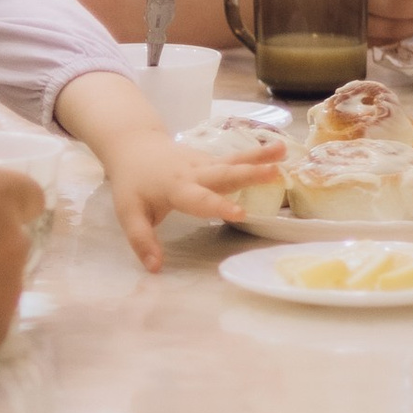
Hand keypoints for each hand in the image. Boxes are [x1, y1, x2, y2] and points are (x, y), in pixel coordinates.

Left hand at [98, 127, 277, 271]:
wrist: (134, 145)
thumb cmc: (133, 183)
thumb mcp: (129, 214)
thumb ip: (143, 240)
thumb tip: (155, 268)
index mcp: (175, 187)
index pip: (199, 199)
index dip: (219, 206)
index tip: (241, 214)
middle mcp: (194, 172)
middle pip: (224, 173)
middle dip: (249, 173)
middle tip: (274, 173)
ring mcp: (204, 163)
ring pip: (233, 160)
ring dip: (259, 156)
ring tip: (283, 150)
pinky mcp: (211, 160)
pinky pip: (235, 158)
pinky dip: (257, 154)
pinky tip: (280, 151)